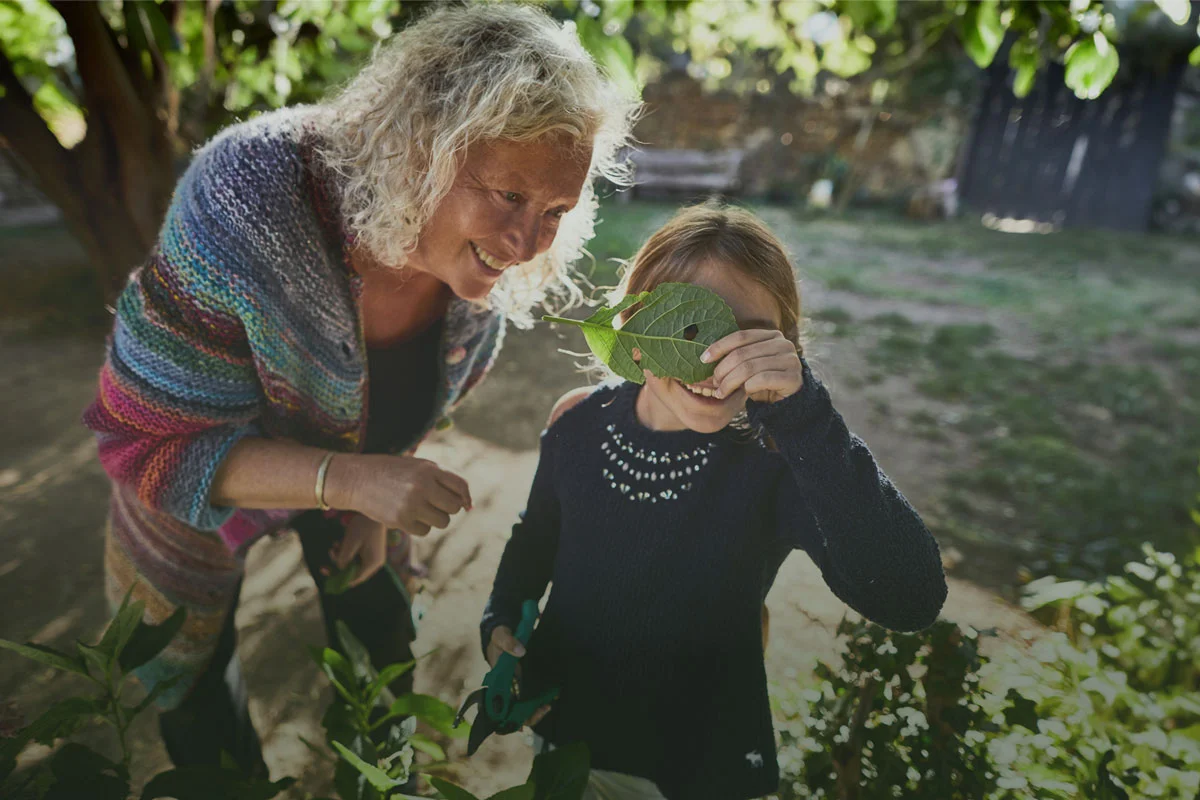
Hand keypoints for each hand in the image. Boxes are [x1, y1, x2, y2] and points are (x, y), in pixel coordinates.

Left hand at [324, 513, 386, 586]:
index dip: (341, 581)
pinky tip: (338, 543)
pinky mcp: (370, 549)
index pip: (356, 579)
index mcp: (372, 564)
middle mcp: (374, 563)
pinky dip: (346, 552)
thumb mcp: (350, 543)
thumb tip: (338, 569)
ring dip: (341, 557)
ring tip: (332, 547)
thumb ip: (343, 558)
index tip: (328, 581)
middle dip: (338, 567)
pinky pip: (356, 556)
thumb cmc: (363, 526)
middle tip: (323, 567)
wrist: (375, 509)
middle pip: (353, 572)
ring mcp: (373, 556)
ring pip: (353, 563)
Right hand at [328, 454, 471, 536]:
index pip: (461, 486)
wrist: (356, 479)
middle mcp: (422, 486)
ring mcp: (411, 504)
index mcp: (429, 469)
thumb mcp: (417, 466)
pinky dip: (419, 526)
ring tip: (420, 509)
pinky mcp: (400, 520)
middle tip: (434, 504)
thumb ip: (442, 479)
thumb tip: (468, 505)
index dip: (465, 497)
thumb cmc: (391, 471)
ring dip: (435, 518)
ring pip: (442, 522)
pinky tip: (407, 516)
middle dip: (447, 508)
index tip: (464, 504)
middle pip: (454, 507)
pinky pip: (425, 531)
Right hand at [486, 625, 550, 727]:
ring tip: (547, 706)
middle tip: (543, 709)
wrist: (503, 634)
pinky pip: (528, 698)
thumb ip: (509, 642)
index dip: (509, 717)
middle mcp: (503, 689)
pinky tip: (549, 700)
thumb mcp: (501, 636)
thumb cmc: (499, 638)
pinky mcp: (521, 684)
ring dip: (533, 711)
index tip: (522, 718)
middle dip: (527, 716)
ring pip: (521, 708)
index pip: (499, 707)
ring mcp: (512, 687)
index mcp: (494, 682)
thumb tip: (521, 652)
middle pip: (512, 713)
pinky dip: (537, 702)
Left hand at [702, 329, 802, 403]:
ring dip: (730, 382)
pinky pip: (761, 380)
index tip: (704, 359)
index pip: (741, 336)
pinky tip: (743, 394)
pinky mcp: (792, 377)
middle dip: (723, 370)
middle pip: (742, 354)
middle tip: (714, 383)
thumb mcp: (748, 366)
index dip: (720, 346)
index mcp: (772, 335)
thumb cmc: (763, 383)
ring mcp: (790, 360)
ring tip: (721, 392)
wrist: (787, 404)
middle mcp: (783, 344)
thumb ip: (736, 356)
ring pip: (749, 368)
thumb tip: (705, 355)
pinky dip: (747, 387)